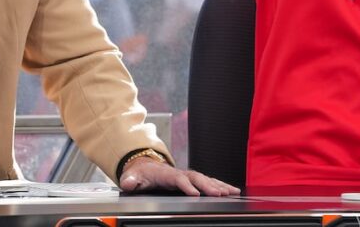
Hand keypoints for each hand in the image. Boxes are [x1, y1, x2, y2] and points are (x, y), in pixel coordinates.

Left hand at [119, 157, 239, 196]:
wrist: (146, 166)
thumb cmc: (141, 174)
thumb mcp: (132, 177)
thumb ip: (130, 180)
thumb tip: (127, 182)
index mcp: (166, 174)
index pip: (178, 179)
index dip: (186, 186)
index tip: (194, 193)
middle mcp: (180, 173)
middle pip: (196, 178)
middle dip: (208, 186)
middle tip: (219, 193)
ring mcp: (187, 176)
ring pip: (206, 179)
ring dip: (218, 185)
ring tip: (231, 191)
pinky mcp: (193, 180)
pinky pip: (209, 181)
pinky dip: (221, 185)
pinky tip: (231, 190)